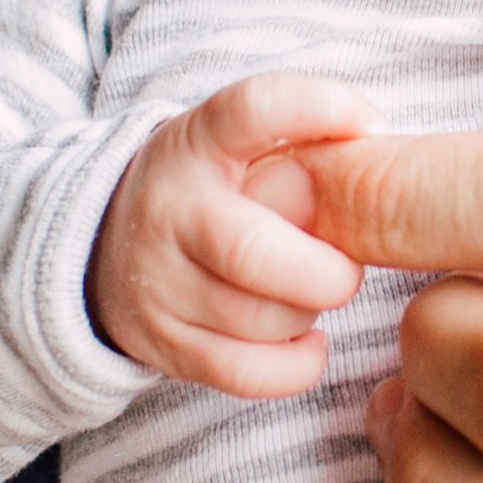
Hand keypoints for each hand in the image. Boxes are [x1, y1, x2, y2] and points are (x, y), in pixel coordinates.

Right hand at [89, 72, 376, 395]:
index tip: (372, 127)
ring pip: (260, 318)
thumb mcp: (238, 140)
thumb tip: (378, 144)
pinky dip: (297, 364)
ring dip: (308, 312)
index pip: (252, 109)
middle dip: (326, 269)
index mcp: (195, 143)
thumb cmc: (211, 188)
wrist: (105, 243)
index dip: (321, 110)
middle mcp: (167, 209)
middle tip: (343, 264)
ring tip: (307, 291)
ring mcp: (158, 282)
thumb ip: (303, 138)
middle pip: (256, 252)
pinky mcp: (163, 345)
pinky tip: (305, 339)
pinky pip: (249, 373)